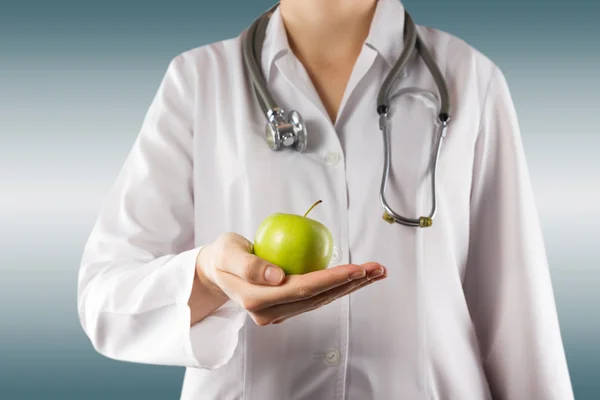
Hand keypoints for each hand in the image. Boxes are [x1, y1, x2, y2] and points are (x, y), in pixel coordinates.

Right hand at [196, 232, 386, 325]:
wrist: (217, 271)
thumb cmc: (222, 256)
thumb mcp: (227, 252)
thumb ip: (247, 265)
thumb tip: (277, 276)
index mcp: (256, 300)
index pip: (302, 289)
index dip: (332, 279)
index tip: (357, 268)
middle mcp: (269, 312)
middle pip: (318, 298)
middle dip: (351, 284)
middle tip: (378, 269)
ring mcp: (278, 313)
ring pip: (321, 300)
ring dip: (350, 287)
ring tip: (376, 272)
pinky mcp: (285, 308)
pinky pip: (316, 298)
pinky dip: (338, 286)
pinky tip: (356, 277)